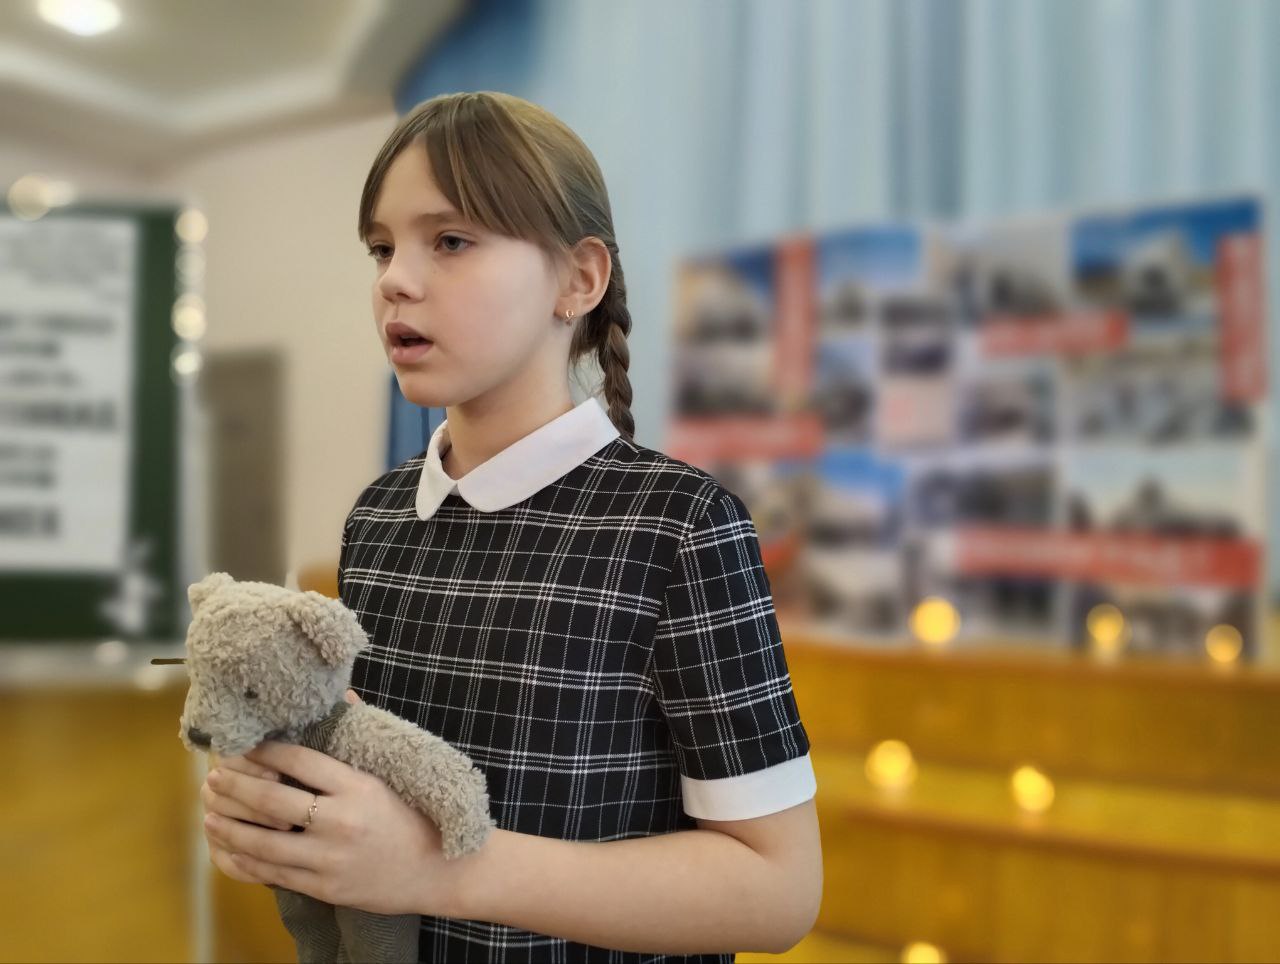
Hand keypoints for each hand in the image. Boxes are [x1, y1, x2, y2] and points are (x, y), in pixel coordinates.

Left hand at [199, 695, 474, 916]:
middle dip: (236, 786)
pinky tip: (228, 846)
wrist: (439, 870)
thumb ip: (360, 739)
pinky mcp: (324, 887)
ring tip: (209, 811)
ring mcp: (329, 859)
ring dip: (230, 824)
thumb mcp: (390, 774)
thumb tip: (342, 694)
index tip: (243, 743)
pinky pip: (273, 874)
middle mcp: (340, 822)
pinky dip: (244, 859)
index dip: (265, 751)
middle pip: (272, 801)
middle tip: (213, 774)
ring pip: (263, 842)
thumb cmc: (413, 815)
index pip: (300, 761)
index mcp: (359, 787)